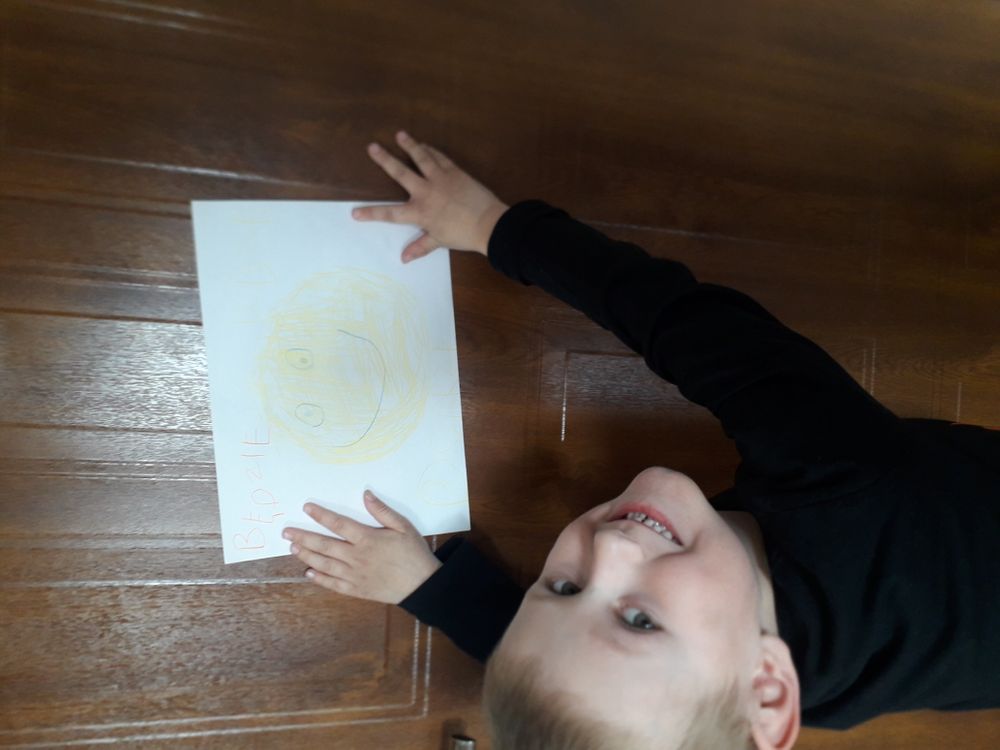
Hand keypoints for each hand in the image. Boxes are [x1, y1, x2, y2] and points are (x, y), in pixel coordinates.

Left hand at [283, 490, 442, 604]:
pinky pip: (333, 584)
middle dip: (303, 537)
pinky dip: (319, 579)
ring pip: (324, 564)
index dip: (321, 515)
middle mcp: (356, 557)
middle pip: (324, 545)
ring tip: (293, 547)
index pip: (339, 524)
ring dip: (307, 555)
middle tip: (286, 532)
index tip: (306, 507)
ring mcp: (354, 575)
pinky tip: (308, 572)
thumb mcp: (403, 527)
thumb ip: (383, 511)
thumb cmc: (414, 553)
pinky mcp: (356, 590)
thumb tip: (366, 495)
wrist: (422, 585)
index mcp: (368, 539)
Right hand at [352, 130, 508, 261]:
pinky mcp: (454, 171)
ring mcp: (440, 179)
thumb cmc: (463, 235)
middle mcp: (426, 192)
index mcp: (420, 212)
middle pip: (401, 173)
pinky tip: (424, 144)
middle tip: (372, 147)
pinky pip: (439, 157)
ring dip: (410, 145)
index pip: (390, 214)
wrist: (489, 224)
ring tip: (400, 134)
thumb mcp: (439, 241)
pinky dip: (431, 150)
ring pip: (421, 158)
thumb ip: (420, 246)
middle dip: (385, 160)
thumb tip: (404, 258)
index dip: (371, 213)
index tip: (354, 212)